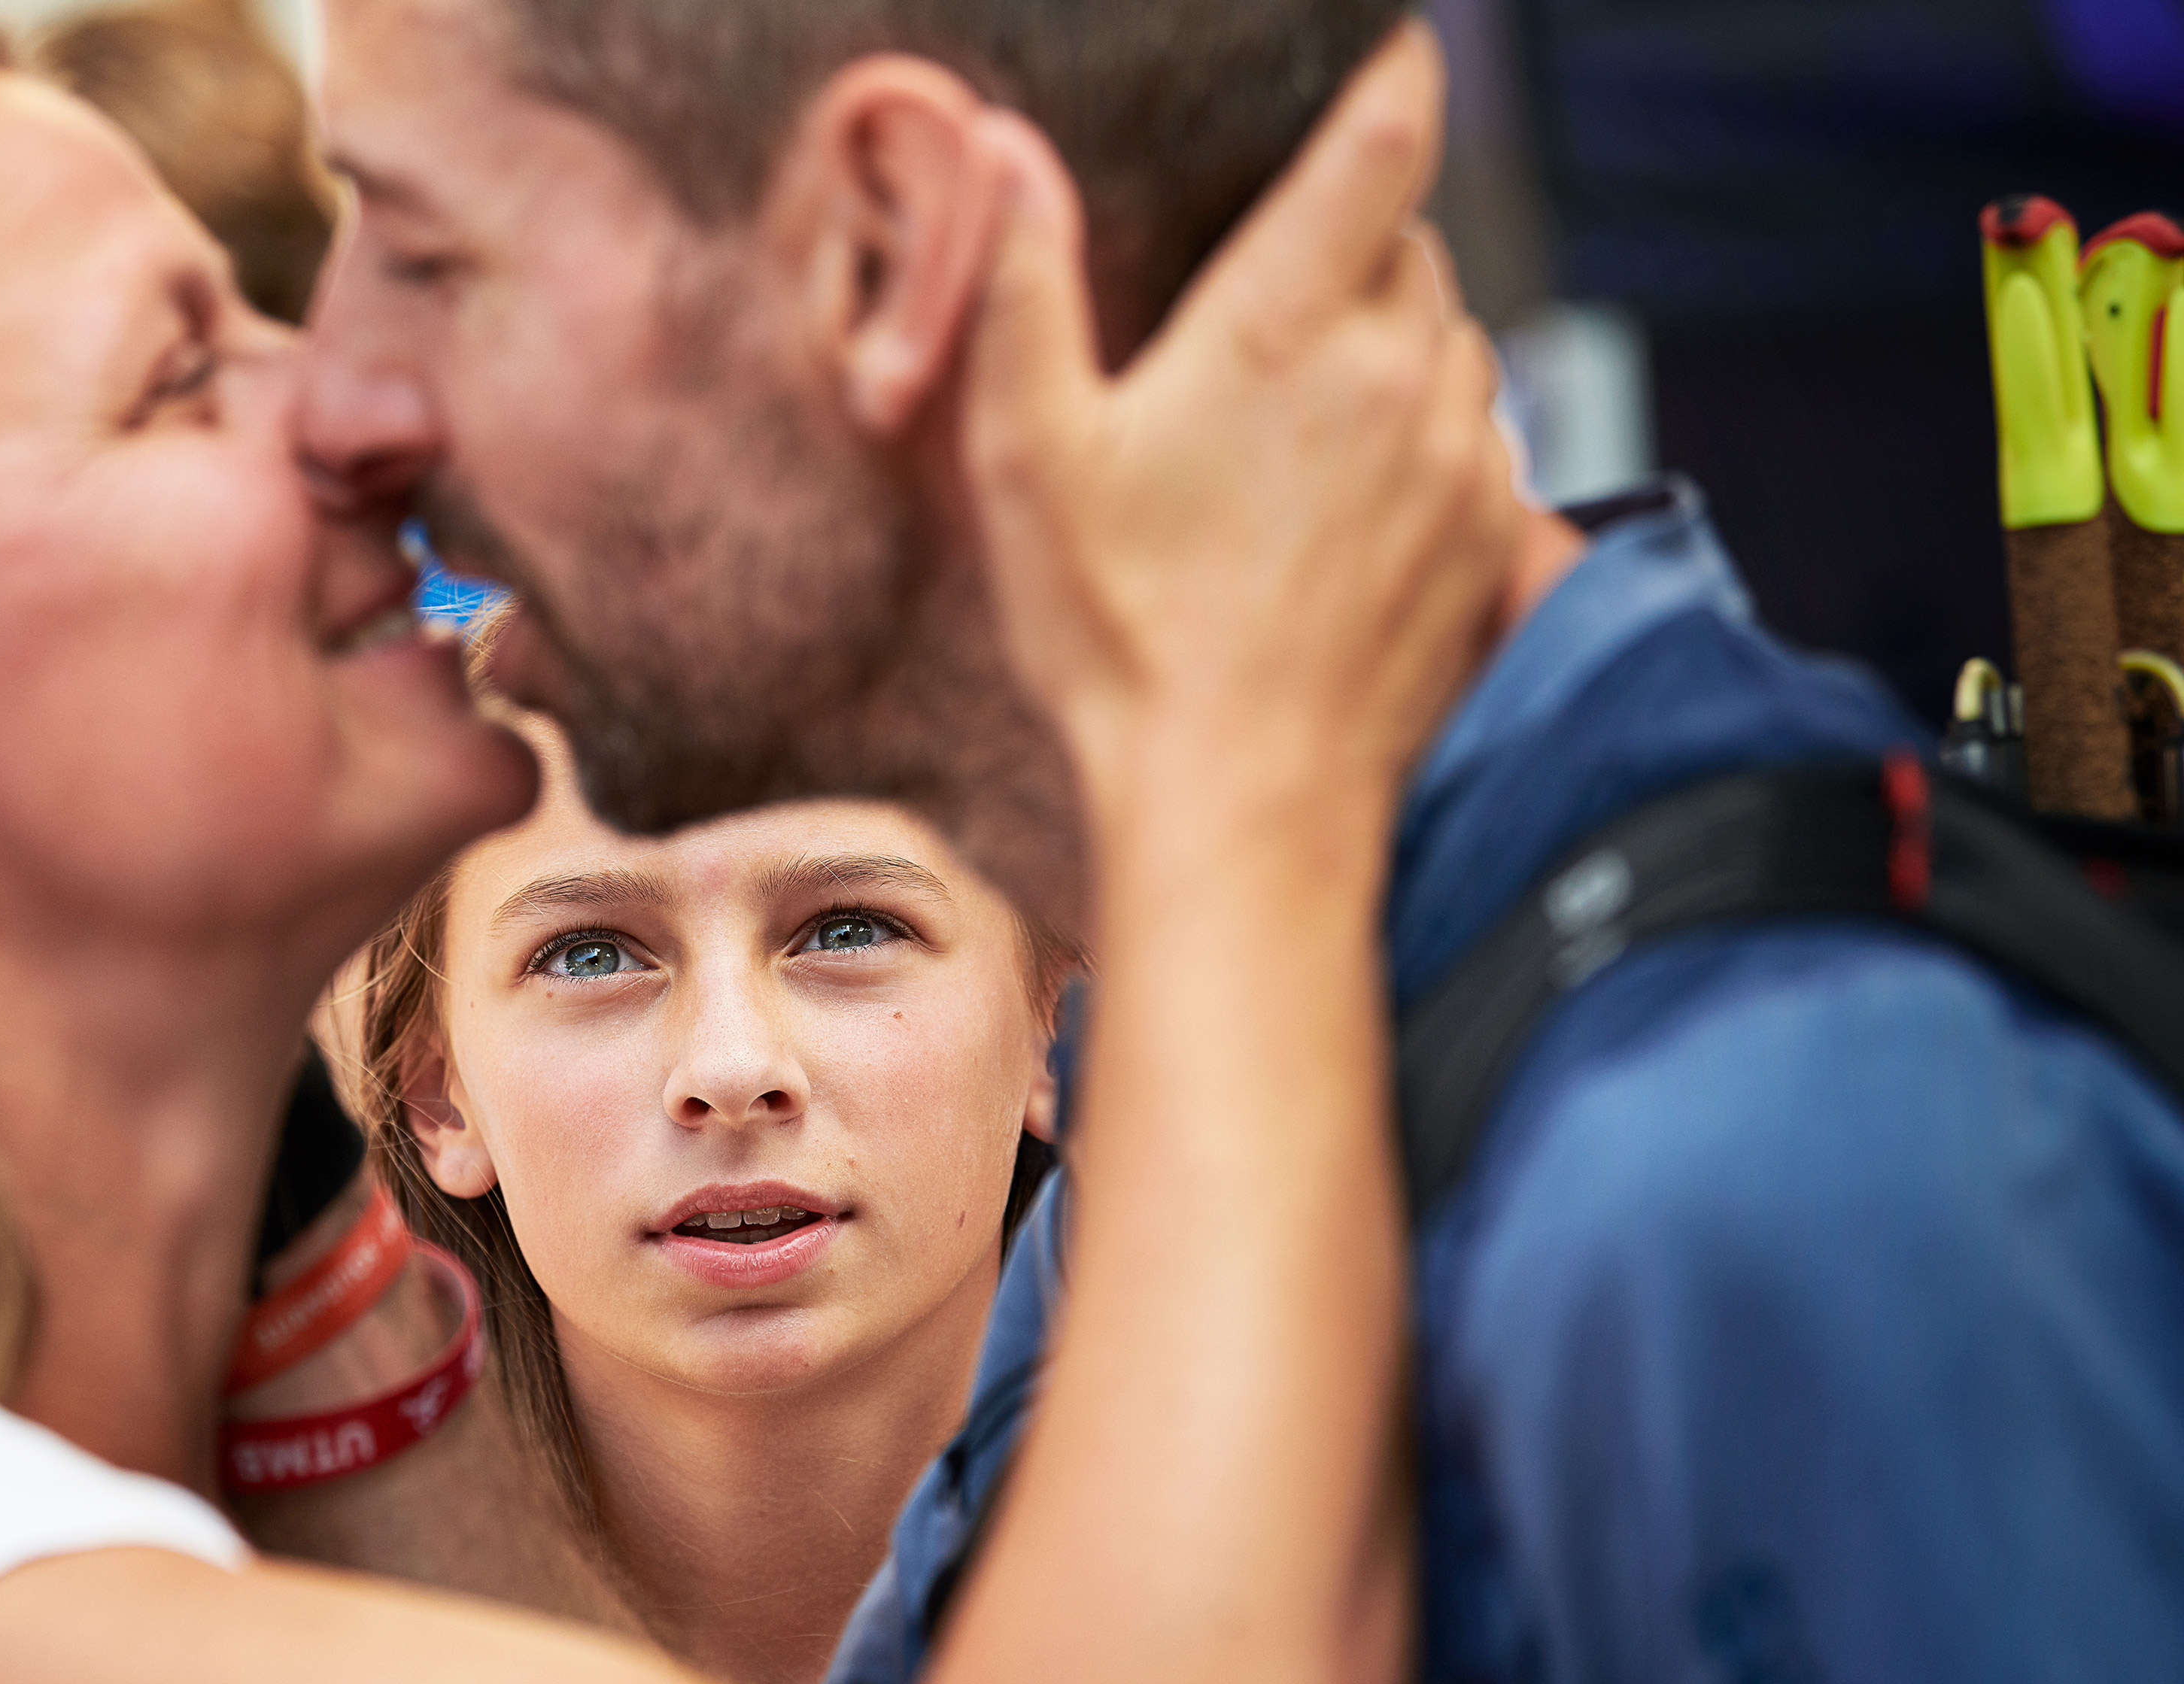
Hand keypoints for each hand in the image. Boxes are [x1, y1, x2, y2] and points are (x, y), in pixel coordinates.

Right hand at [962, 21, 1518, 839]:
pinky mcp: (1492, 539)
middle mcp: (1397, 371)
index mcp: (1285, 327)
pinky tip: (1354, 501)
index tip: (1395, 47)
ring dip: (1396, 344)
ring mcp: (1459, 457)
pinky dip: (1431, 436)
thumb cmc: (1123, 639)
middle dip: (1357, 247)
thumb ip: (1025, 287)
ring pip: (1454, 338)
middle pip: (1412, 245)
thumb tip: (1002, 148)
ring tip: (1306, 418)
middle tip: (1274, 307)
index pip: (1382, 141)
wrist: (1241, 800)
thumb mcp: (1027, 458)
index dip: (1394, 73)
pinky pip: (1482, 438)